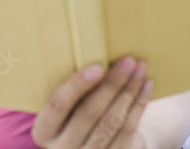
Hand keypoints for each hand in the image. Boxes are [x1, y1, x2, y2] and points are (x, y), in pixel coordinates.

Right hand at [31, 57, 152, 148]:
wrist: (94, 144)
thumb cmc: (77, 112)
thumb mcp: (67, 106)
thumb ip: (75, 88)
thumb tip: (99, 50)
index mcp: (44, 131)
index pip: (57, 105)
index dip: (76, 85)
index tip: (98, 66)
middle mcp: (61, 148)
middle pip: (89, 113)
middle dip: (112, 84)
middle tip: (129, 60)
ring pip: (112, 121)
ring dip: (129, 91)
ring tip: (141, 67)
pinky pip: (128, 131)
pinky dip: (139, 105)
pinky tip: (146, 85)